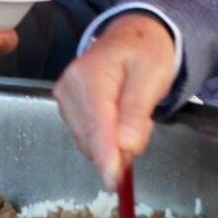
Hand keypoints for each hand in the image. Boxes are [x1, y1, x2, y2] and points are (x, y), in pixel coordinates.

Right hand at [54, 13, 178, 189]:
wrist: (133, 36)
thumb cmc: (145, 52)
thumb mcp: (153, 76)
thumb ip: (137, 111)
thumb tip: (125, 147)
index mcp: (89, 76)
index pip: (96, 125)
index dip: (105, 156)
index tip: (113, 181)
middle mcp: (69, 89)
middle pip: (92, 139)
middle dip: (119, 146)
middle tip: (144, 123)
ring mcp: (65, 100)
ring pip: (89, 143)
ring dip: (114, 143)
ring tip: (133, 114)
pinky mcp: (68, 110)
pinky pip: (88, 138)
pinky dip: (107, 139)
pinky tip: (120, 119)